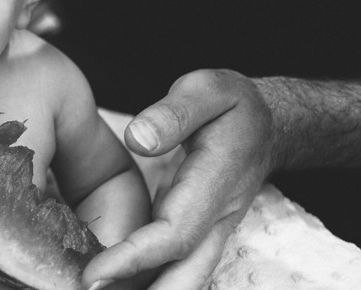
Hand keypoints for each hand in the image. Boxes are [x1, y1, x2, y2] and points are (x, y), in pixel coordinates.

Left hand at [82, 69, 275, 289]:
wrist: (268, 124)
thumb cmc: (231, 103)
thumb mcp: (206, 90)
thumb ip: (173, 113)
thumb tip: (137, 139)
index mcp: (214, 186)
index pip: (173, 237)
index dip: (133, 259)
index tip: (92, 274)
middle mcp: (215, 220)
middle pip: (183, 278)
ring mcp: (208, 231)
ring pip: (182, 280)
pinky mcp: (195, 232)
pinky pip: (172, 267)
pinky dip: (143, 283)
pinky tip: (107, 285)